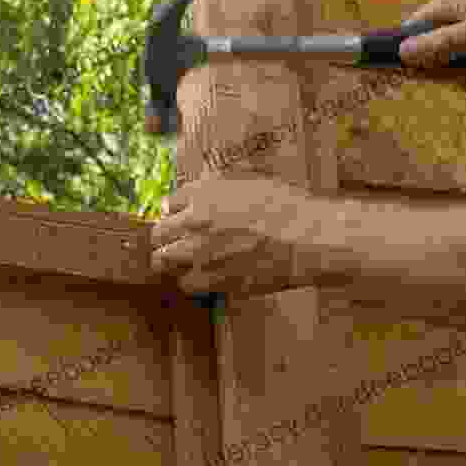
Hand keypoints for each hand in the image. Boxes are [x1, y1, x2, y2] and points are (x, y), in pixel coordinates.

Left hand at [150, 174, 302, 293]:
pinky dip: (190, 280)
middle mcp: (195, 222)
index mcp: (204, 194)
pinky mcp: (213, 279)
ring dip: (170, 260)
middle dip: (164, 236)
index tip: (180, 216)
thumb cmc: (288, 207)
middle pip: (158, 232)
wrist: (307, 239)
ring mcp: (201, 253)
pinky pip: (186, 283)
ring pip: (163, 260)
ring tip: (180, 261)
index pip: (169, 202)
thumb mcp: (252, 182)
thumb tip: (203, 189)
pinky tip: (201, 276)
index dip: (175, 211)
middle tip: (172, 240)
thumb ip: (220, 186)